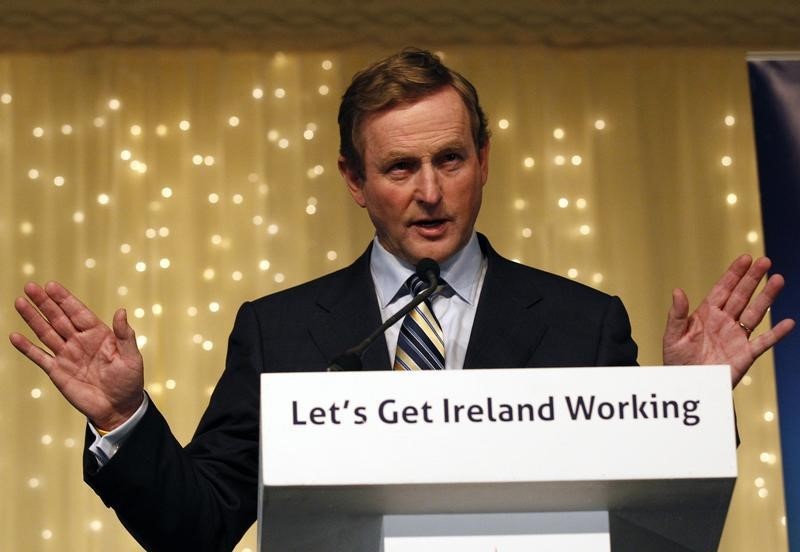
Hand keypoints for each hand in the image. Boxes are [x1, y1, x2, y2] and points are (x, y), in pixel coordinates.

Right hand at [9, 281, 144, 430]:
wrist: (118, 408)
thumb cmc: (129, 381)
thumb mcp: (131, 357)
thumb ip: (124, 335)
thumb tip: (121, 311)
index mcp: (98, 334)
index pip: (78, 312)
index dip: (64, 299)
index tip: (51, 285)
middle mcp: (80, 341)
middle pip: (58, 318)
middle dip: (44, 303)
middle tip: (30, 287)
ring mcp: (67, 355)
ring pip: (46, 333)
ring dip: (33, 318)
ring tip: (20, 302)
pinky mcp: (57, 371)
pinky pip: (39, 357)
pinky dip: (26, 347)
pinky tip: (15, 336)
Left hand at [663, 255, 794, 386]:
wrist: (687, 385)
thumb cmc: (677, 360)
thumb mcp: (672, 336)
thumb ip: (677, 314)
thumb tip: (677, 291)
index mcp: (706, 314)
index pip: (723, 290)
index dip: (734, 274)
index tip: (745, 259)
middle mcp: (724, 322)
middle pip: (741, 296)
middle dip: (753, 279)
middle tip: (765, 261)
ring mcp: (736, 337)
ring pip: (755, 313)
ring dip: (767, 297)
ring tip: (778, 279)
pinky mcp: (745, 355)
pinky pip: (763, 342)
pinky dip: (776, 333)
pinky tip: (789, 322)